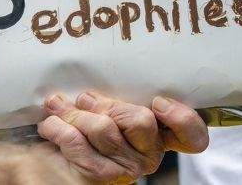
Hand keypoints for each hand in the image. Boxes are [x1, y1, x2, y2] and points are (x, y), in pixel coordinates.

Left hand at [37, 91, 208, 183]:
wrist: (50, 166)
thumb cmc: (82, 128)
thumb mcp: (106, 105)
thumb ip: (118, 94)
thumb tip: (108, 68)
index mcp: (159, 135)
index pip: (192, 136)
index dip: (182, 118)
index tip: (158, 101)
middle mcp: (148, 155)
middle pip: (141, 119)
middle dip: (106, 104)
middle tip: (85, 99)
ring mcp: (126, 169)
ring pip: (104, 127)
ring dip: (74, 114)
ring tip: (59, 109)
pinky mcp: (99, 177)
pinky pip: (78, 142)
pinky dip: (59, 128)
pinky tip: (51, 126)